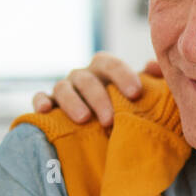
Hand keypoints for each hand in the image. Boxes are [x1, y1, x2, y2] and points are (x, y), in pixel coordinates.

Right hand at [31, 53, 160, 125]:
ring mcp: (65, 89)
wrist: (108, 131)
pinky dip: (41, 102)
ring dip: (73, 102)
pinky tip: (45, 111)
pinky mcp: (49, 104)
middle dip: (99, 97)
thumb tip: (154, 66)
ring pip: (63, 88)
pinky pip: (41, 98)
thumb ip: (154, 80)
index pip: (112, 64)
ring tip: (85, 119)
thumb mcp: (144, 96)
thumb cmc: (128, 109)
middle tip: (110, 119)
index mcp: (105, 69)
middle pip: (87, 78)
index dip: (123, 75)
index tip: (136, 93)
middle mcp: (84, 76)